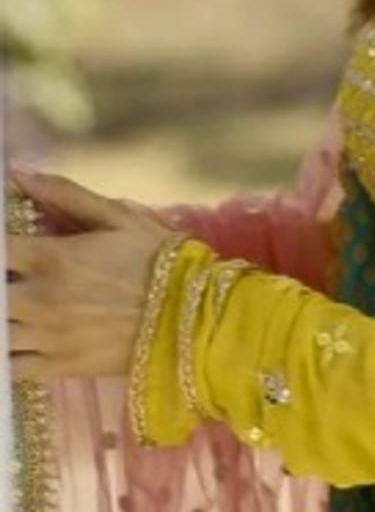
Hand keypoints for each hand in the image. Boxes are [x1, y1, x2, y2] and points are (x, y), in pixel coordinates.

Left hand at [6, 169, 179, 379]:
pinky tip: (15, 338)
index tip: (7, 245)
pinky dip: (5, 354)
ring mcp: (45, 337)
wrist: (189, 313)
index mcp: (51, 257)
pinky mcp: (57, 366)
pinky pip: (10, 367)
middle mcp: (38, 298)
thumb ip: (65, 195)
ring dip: (2, 316)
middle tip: (13, 275)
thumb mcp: (118, 216)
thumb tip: (20, 174)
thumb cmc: (155, 256)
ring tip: (16, 303)